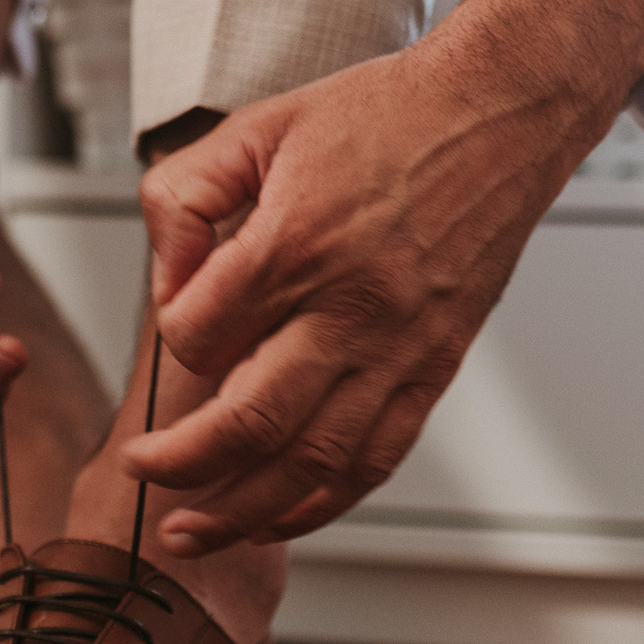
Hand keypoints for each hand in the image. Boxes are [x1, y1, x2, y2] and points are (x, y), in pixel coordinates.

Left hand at [125, 0, 643, 552]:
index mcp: (294, 244)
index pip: (198, 334)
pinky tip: (279, 520)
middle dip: (181, 463)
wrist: (499, 110)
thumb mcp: (258, 126)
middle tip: (144, 475)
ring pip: (310, 460)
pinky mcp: (435, 365)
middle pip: (247, 421)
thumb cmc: (385, 113)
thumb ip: (187, 197)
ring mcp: (398, 346)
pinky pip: (376, 457)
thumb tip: (167, 279)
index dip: (172, 338)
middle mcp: (349, 307)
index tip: (177, 325)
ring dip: (243, 510)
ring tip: (193, 533)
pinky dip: (323, 502)